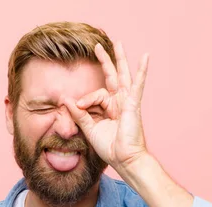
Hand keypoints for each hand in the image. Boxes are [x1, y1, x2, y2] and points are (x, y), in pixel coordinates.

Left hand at [64, 42, 149, 173]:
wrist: (124, 159)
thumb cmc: (110, 148)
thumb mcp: (90, 129)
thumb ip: (79, 114)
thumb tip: (66, 100)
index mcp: (109, 108)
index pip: (95, 94)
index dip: (84, 100)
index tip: (78, 107)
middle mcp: (119, 102)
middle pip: (111, 76)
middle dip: (104, 61)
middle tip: (96, 46)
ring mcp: (127, 102)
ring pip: (122, 76)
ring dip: (119, 59)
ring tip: (118, 43)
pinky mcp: (134, 104)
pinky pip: (138, 84)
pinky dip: (142, 71)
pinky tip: (145, 57)